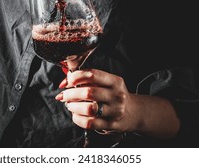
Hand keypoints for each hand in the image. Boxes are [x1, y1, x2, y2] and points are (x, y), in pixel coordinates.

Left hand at [56, 69, 180, 138]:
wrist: (133, 112)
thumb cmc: (114, 95)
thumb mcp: (107, 83)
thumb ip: (88, 80)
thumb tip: (65, 81)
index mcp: (115, 81)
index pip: (92, 74)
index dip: (76, 77)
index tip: (68, 81)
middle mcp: (116, 95)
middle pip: (88, 92)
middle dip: (71, 94)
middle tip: (65, 95)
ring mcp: (115, 111)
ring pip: (88, 109)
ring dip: (73, 106)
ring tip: (70, 105)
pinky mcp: (111, 124)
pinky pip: (89, 123)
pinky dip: (77, 118)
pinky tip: (76, 115)